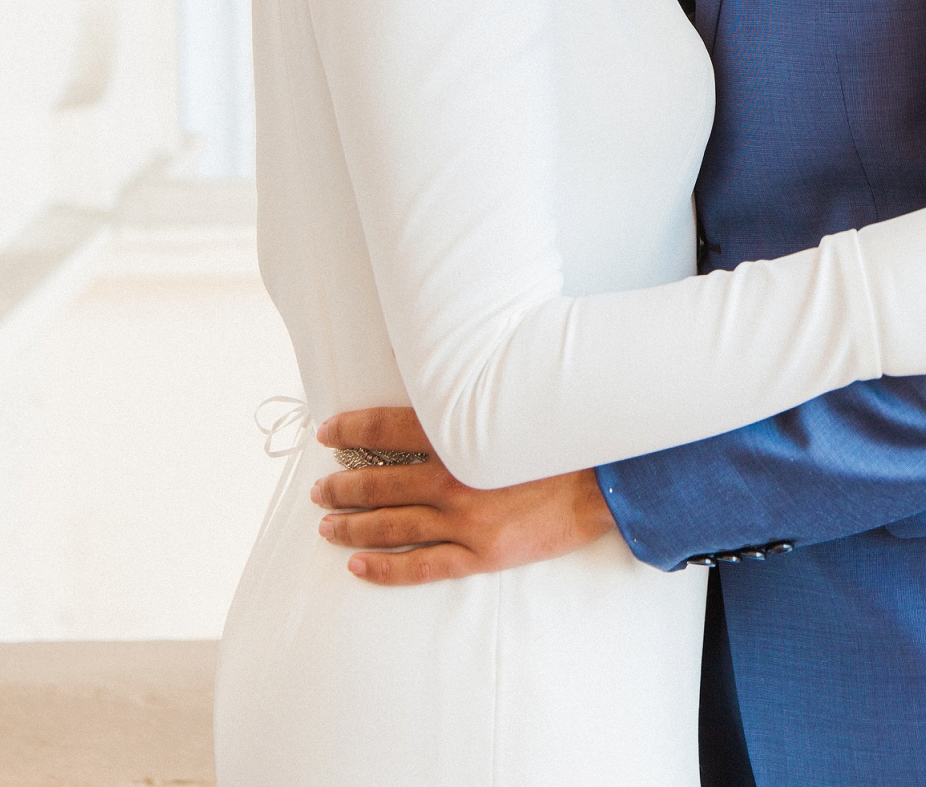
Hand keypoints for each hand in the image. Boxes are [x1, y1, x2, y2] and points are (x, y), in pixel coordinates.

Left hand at [312, 408, 614, 586]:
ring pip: (391, 525)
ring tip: (325, 524)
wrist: (606, 479)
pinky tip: (358, 566)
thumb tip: (430, 358)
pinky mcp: (480, 555)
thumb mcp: (511, 398)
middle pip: (380, 482)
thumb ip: (467, 385)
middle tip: (319, 487)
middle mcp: (452, 478)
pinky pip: (420, 566)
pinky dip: (384, 568)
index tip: (327, 432)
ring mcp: (464, 520)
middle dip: (342, 484)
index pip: (386, 428)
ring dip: (351, 524)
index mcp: (458, 434)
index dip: (351, 429)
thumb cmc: (558, 432)